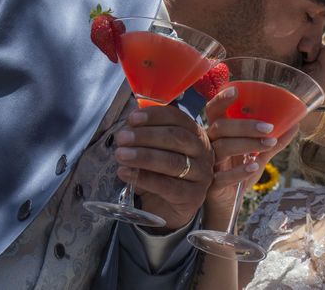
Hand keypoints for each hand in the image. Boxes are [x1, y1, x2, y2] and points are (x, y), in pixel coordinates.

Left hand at [114, 106, 214, 229]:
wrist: (166, 209)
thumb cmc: (159, 173)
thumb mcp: (155, 150)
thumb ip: (145, 137)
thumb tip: (128, 127)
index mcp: (195, 134)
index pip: (178, 118)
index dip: (155, 116)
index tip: (132, 119)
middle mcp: (203, 152)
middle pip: (177, 138)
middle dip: (146, 136)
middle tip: (122, 138)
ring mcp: (202, 175)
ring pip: (173, 162)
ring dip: (143, 156)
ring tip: (120, 155)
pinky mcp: (194, 197)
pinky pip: (168, 186)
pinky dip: (144, 178)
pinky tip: (125, 173)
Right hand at [203, 87, 298, 216]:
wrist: (227, 205)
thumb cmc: (239, 172)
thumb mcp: (258, 155)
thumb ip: (272, 140)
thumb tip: (295, 124)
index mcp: (218, 133)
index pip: (213, 111)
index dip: (221, 100)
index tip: (237, 91)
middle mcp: (210, 145)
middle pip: (220, 127)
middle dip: (245, 125)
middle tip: (269, 128)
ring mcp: (209, 164)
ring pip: (222, 148)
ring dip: (247, 144)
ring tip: (269, 143)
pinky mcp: (211, 185)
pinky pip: (221, 176)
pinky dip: (239, 170)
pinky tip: (254, 166)